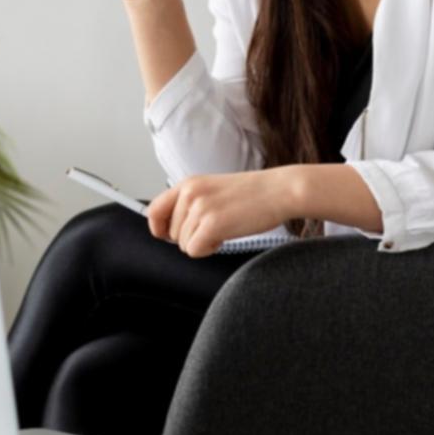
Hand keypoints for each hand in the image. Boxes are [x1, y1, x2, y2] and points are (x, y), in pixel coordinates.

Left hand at [147, 170, 297, 257]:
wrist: (280, 191)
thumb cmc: (252, 194)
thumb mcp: (213, 190)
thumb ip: (191, 204)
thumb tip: (171, 231)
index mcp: (188, 183)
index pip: (153, 211)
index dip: (159, 229)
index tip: (170, 236)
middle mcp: (190, 193)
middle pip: (172, 234)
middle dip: (192, 237)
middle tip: (217, 226)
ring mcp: (200, 207)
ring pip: (184, 245)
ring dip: (203, 243)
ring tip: (225, 227)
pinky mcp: (212, 223)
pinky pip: (195, 250)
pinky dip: (210, 250)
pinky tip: (226, 236)